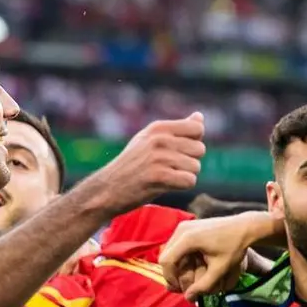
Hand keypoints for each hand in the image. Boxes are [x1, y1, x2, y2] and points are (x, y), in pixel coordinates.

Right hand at [91, 114, 205, 214]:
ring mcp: (158, 158)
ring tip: (164, 177)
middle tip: (168, 168)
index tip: (176, 152)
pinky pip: (189, 181)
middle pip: (199, 149)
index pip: (197, 129)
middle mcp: (159, 140)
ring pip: (195, 167)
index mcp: (158, 128)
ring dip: (184, 176)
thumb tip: (199, 117)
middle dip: (189, 162)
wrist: (107, 189)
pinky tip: (165, 186)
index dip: (192, 143)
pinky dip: (181, 186)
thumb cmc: (131, 166)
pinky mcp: (158, 177)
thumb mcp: (149, 141)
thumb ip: (177, 129)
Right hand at [159, 212, 273, 300]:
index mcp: (187, 238)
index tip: (179, 289)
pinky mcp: (186, 226)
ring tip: (184, 277)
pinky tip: (187, 265)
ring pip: (168, 251)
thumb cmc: (234, 247)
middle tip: (180, 285)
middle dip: (171, 273)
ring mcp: (183, 226)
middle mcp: (181, 230)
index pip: (167, 261)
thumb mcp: (220, 269)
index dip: (170, 277)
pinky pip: (175, 245)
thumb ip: (204, 285)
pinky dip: (178, 257)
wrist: (244, 227)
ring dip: (174, 266)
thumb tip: (188, 298)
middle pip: (165, 256)